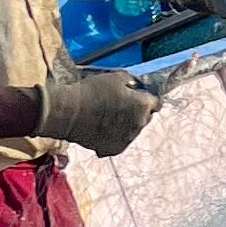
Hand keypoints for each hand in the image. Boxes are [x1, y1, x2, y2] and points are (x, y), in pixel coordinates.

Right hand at [36, 67, 160, 158]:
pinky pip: (120, 141)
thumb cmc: (92, 91)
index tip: (138, 95)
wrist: (69, 112)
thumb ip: (134, 82)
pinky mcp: (113, 149)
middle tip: (121, 104)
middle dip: (138, 111)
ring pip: (133, 130)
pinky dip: (115, 135)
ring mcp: (127, 140)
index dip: (147, 97)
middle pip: (145, 117)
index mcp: (142, 107)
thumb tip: (139, 86)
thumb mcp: (116, 77)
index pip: (156, 102)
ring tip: (108, 116)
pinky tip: (102, 127)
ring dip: (127, 124)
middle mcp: (139, 125)